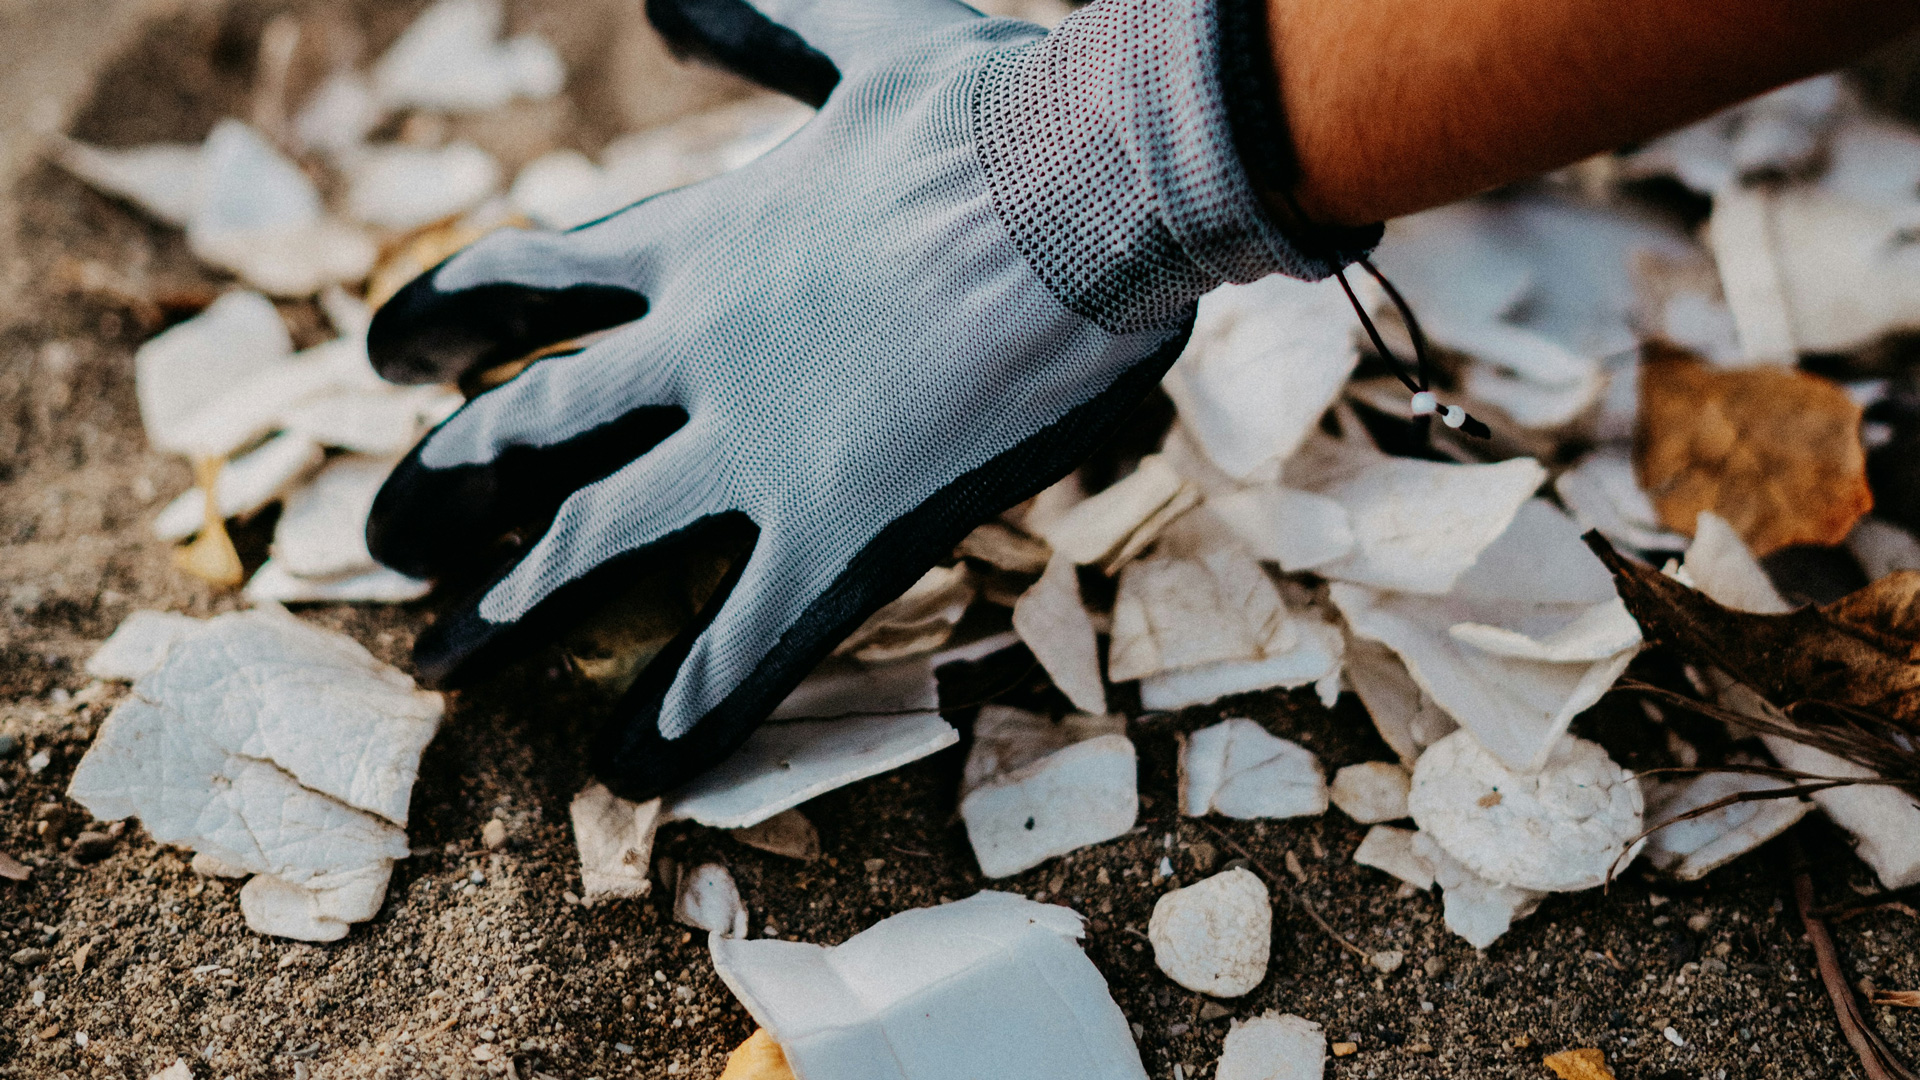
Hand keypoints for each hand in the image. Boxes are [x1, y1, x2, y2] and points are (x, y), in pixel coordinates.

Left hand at [365, 0, 1360, 798]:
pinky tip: (635, 772)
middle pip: (524, 430)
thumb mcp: (864, 35)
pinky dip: (686, 709)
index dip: (437, 319)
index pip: (521, 281)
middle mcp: (699, 351)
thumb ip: (764, 16)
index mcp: (699, 243)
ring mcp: (761, 446)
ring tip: (446, 666)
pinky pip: (745, 638)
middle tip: (388, 547)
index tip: (387, 361)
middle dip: (441, 489)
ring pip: (595, 543)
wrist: (1092, 189)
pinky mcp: (845, 525)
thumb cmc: (998, 112)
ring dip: (512, 611)